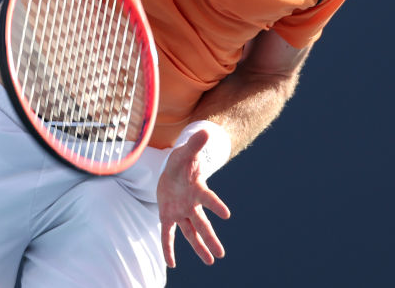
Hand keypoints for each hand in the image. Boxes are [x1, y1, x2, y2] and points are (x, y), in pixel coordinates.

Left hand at [157, 130, 231, 266]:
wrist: (173, 169)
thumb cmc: (182, 161)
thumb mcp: (186, 152)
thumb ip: (195, 144)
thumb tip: (205, 131)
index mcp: (198, 189)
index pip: (208, 199)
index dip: (216, 206)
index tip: (226, 214)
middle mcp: (191, 204)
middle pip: (202, 224)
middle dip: (211, 238)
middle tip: (221, 254)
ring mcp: (180, 212)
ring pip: (191, 232)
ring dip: (199, 247)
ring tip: (211, 261)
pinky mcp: (167, 216)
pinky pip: (167, 235)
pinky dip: (168, 248)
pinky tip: (171, 263)